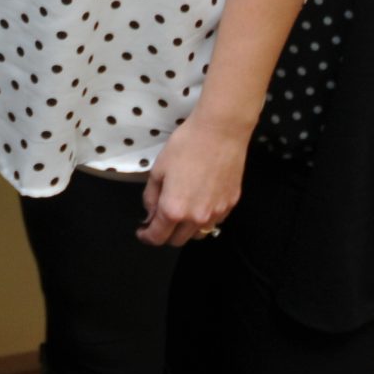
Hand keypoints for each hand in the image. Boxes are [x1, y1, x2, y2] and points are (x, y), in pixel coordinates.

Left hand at [139, 112, 246, 246]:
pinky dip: (204, 219)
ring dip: (185, 230)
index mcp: (174, 210)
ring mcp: (216, 213)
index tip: (142, 232)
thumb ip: (151, 197)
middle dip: (165, 234)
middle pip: (177, 241)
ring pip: (198, 234)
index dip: (146, 237)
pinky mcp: (231, 205)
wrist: (220, 132)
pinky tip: (200, 202)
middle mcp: (196, 218)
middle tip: (159, 220)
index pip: (157, 237)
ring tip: (181, 213)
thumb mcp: (158, 170)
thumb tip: (150, 214)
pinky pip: (214, 221)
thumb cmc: (185, 146)